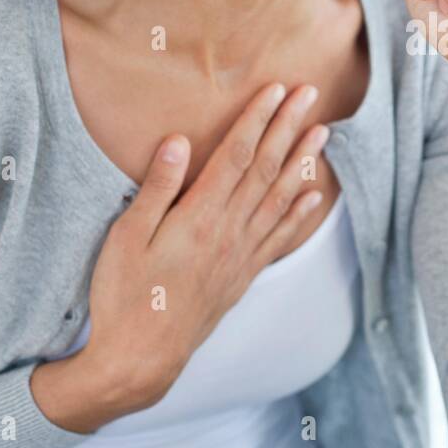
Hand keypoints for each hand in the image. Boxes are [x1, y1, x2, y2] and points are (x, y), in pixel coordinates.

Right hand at [76, 81, 329, 407]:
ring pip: (280, 198)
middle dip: (289, 127)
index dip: (258, 119)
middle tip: (310, 95)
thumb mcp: (126, 238)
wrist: (142, 358)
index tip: (275, 89)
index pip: (237, 155)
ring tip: (323, 133)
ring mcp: (241, 255)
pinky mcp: (243, 275)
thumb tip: (178, 141)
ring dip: (303, 162)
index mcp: (199, 216)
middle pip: (266, 168)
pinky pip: (279, 238)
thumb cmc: (125, 296)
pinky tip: (314, 197)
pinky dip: (299, 214)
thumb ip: (155, 188)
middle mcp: (229, 231)